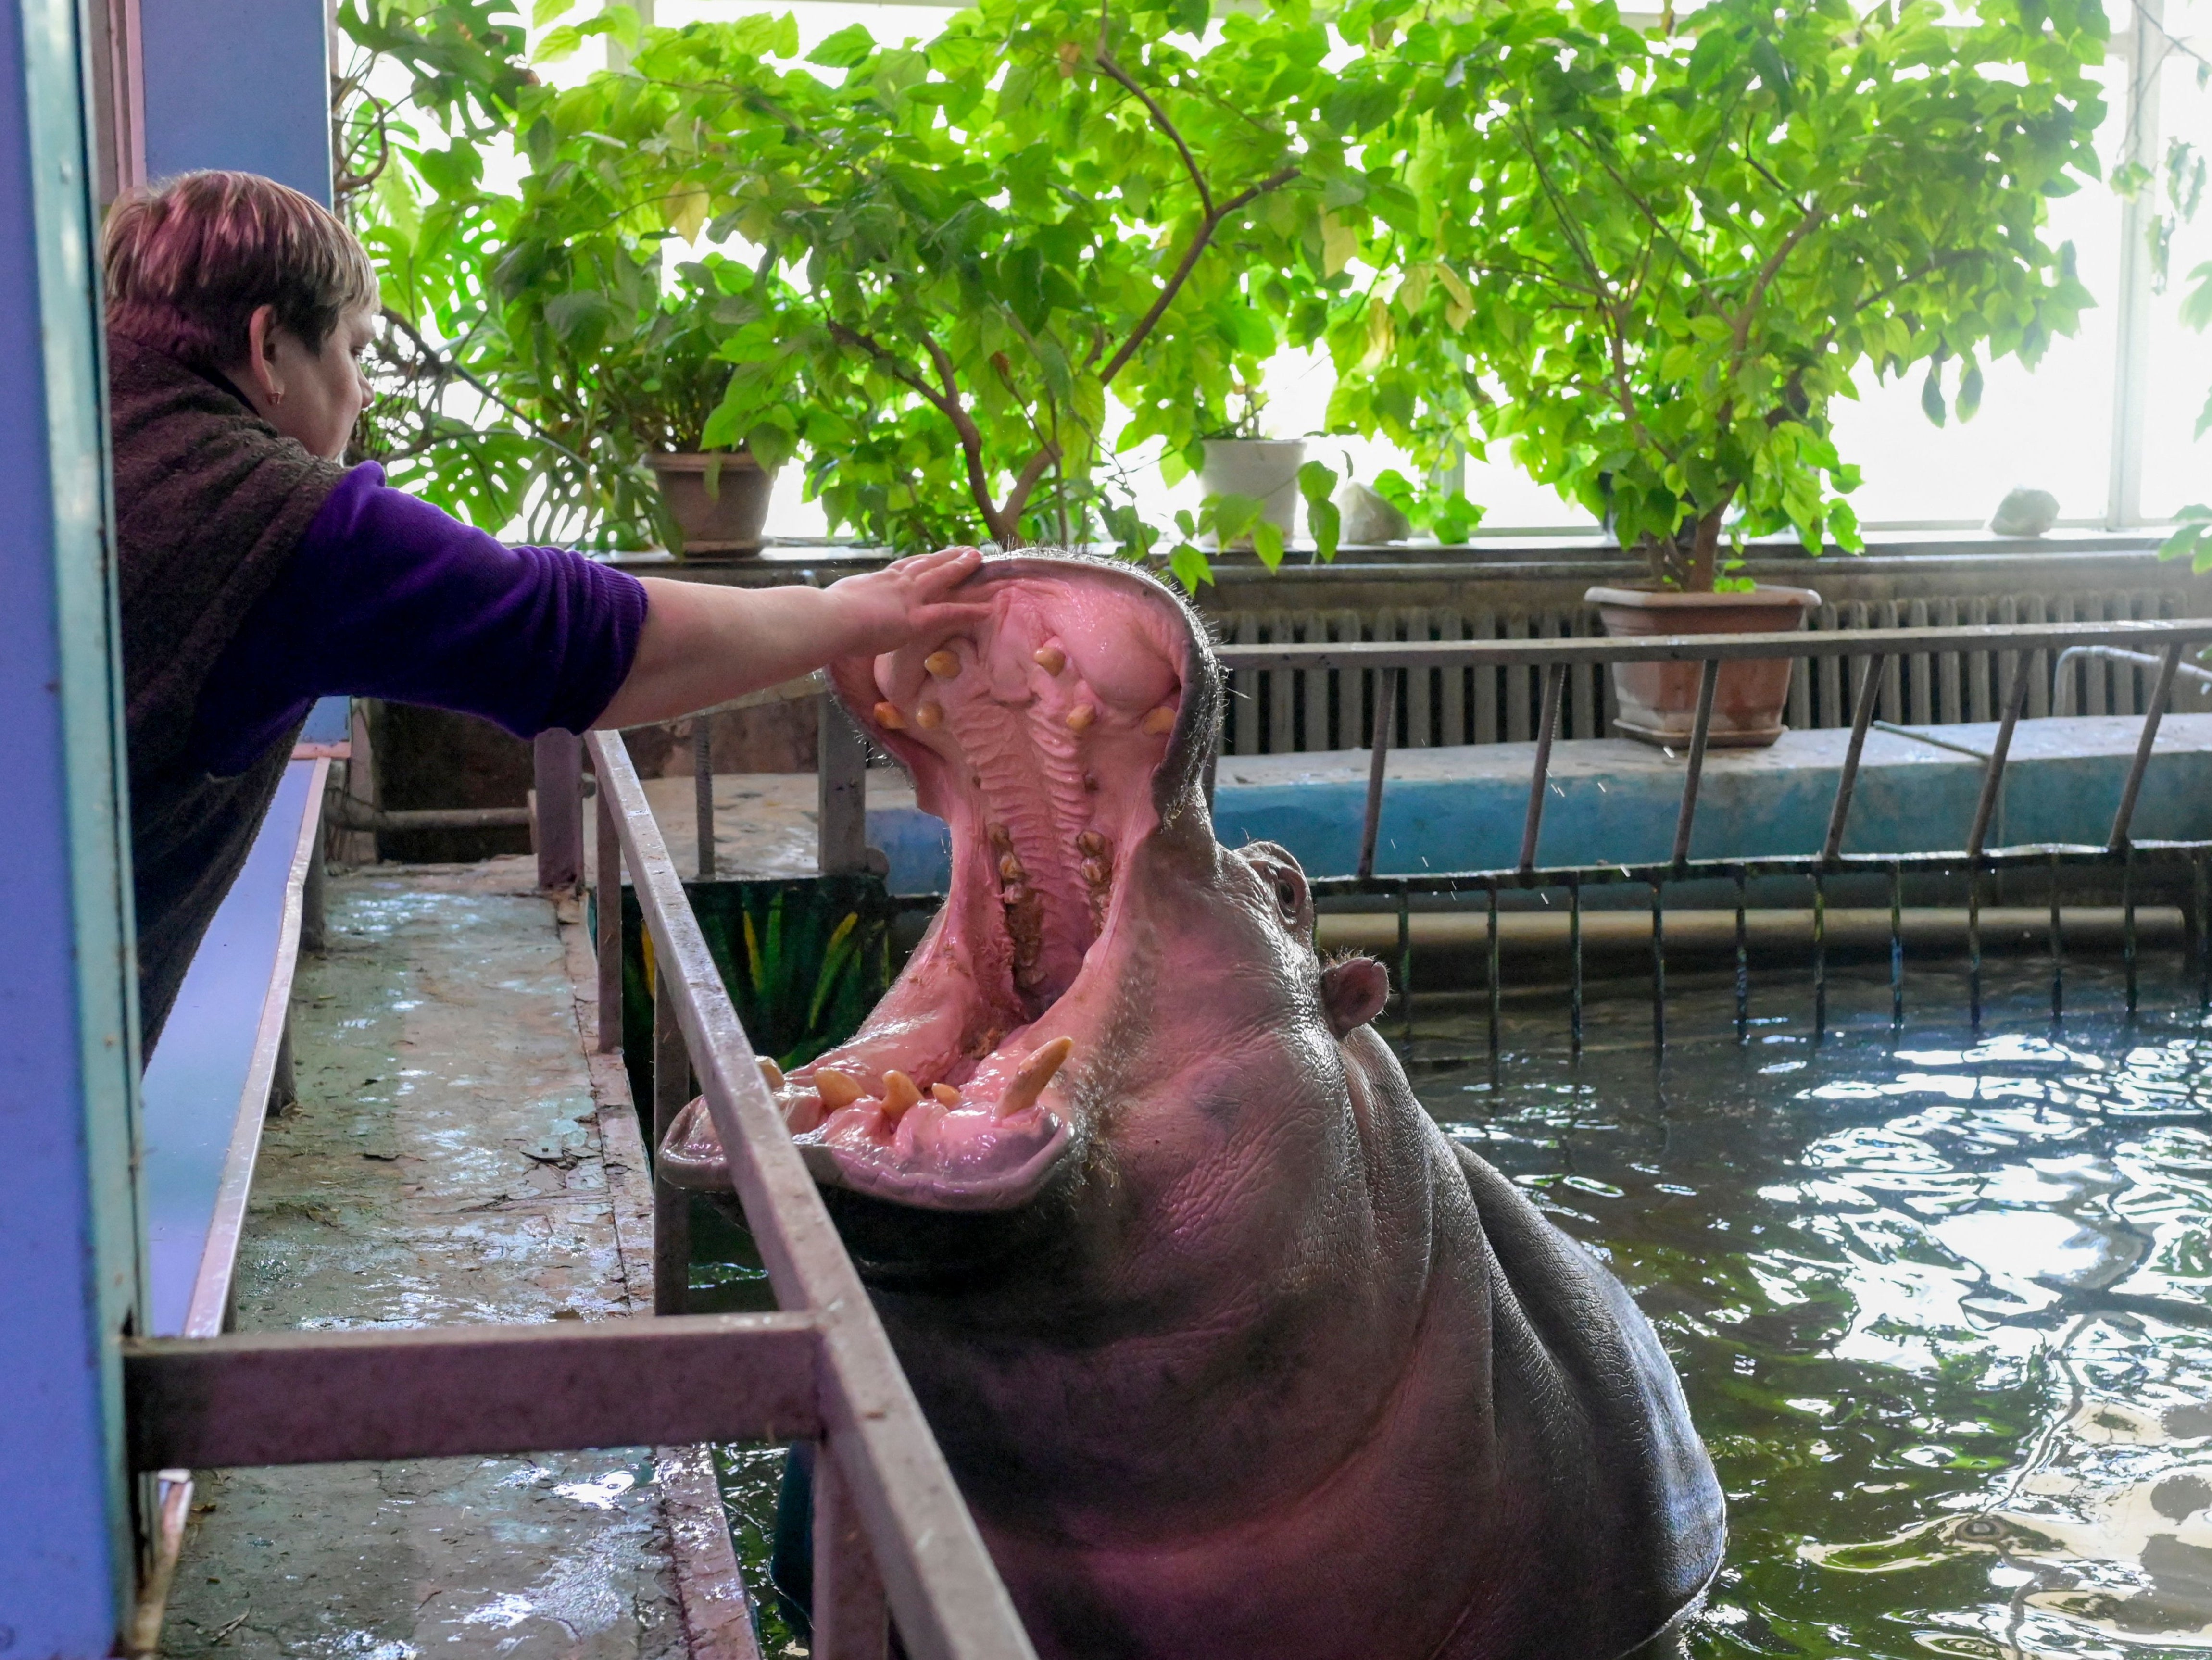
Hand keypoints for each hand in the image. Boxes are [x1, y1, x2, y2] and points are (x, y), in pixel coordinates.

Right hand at [820, 546, 993, 659]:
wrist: (829, 618)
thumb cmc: (823, 614)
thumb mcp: (834, 601)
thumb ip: (842, 602)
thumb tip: (833, 607)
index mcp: (876, 580)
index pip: (903, 567)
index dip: (920, 560)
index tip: (931, 555)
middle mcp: (896, 583)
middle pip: (927, 565)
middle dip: (947, 557)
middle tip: (966, 550)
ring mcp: (909, 598)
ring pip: (942, 578)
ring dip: (961, 568)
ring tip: (979, 560)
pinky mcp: (917, 619)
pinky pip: (950, 613)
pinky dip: (969, 611)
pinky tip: (987, 610)